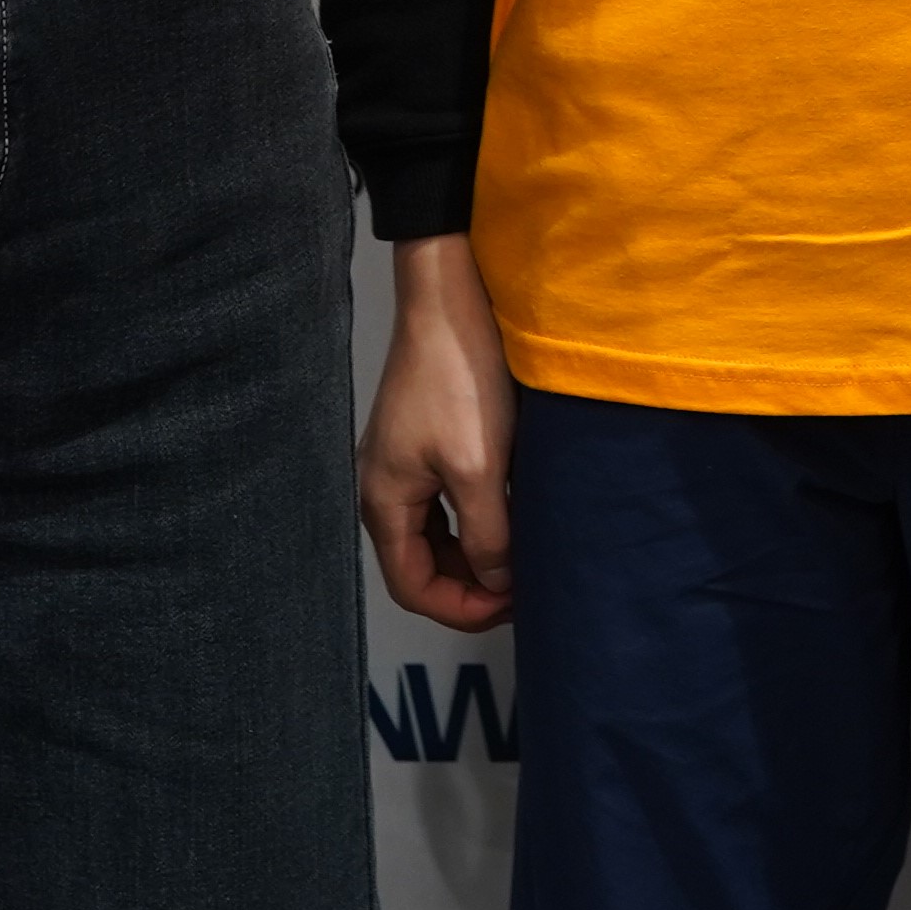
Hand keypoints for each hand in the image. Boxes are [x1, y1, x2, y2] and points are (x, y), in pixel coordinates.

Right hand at [358, 236, 516, 633]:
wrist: (451, 300)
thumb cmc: (460, 382)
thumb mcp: (478, 468)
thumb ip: (487, 535)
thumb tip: (500, 583)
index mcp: (384, 503)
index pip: (412, 587)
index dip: (461, 609)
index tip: (513, 606)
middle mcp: (384, 489)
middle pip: (421, 566)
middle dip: (471, 585)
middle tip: (526, 587)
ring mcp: (402, 464)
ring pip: (436, 536)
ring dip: (476, 554)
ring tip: (525, 557)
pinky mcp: (424, 442)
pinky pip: (445, 503)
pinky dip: (475, 522)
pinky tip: (513, 516)